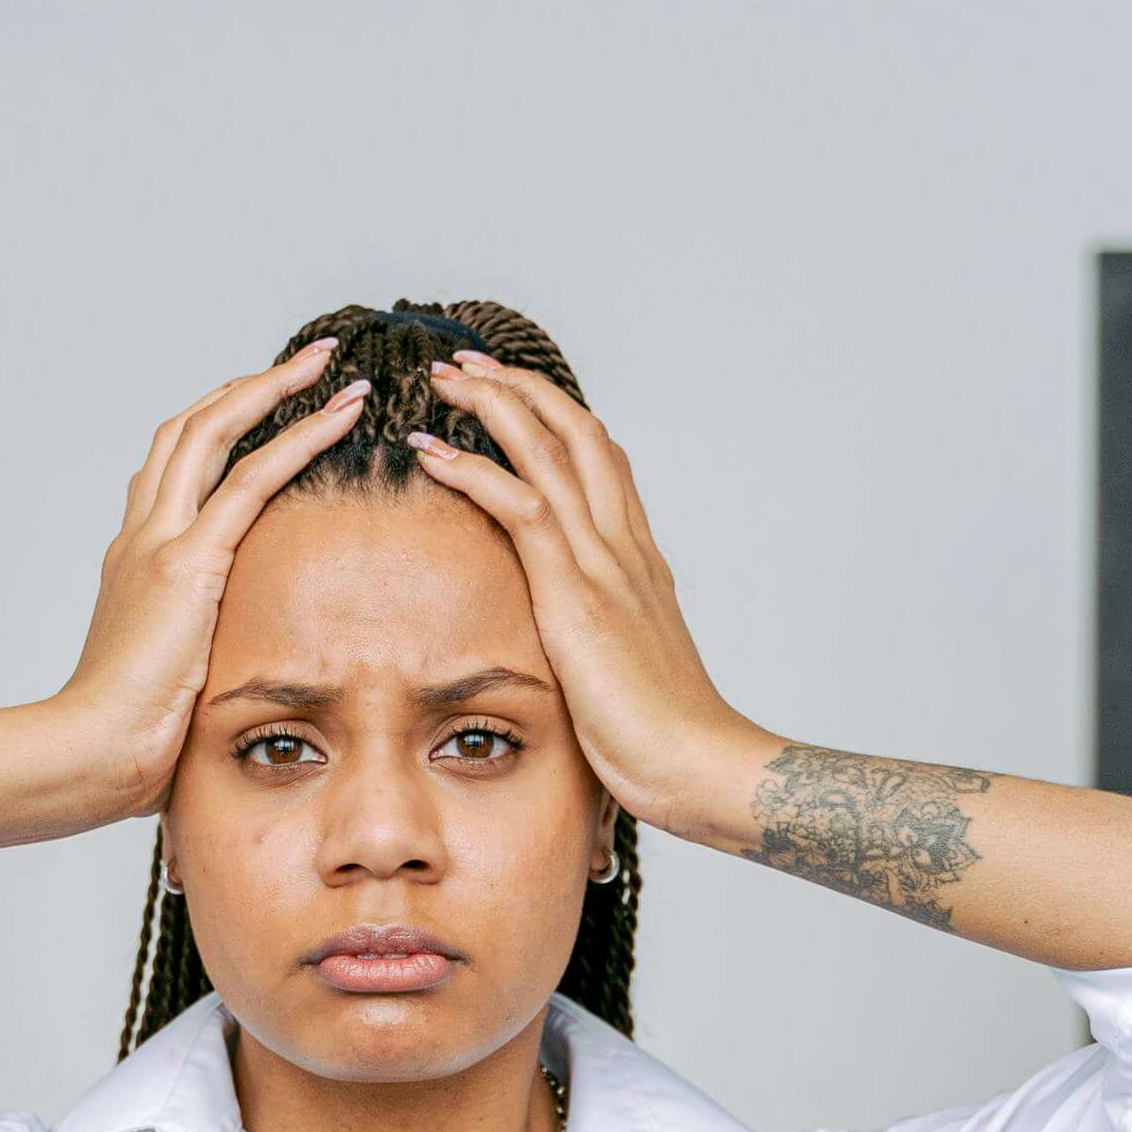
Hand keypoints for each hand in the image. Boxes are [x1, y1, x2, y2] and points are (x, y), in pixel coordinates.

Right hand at [54, 341, 375, 817]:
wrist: (87, 755)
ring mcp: (159, 543)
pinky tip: (340, 415)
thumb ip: (193, 654)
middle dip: (248, 387)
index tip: (263, 403)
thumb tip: (224, 674)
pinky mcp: (188, 565)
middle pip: (189, 429)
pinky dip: (300, 437)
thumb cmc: (122, 740)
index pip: (174, 467)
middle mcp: (141, 535)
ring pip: (215, 432)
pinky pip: (252, 479)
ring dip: (276, 389)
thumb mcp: (166, 679)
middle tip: (308, 361)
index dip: (218, 425)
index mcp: (134, 559)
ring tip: (329, 365)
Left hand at [411, 352, 772, 834]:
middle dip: (520, 388)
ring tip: (443, 381)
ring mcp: (604, 565)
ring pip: (549, 451)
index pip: (603, 462)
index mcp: (639, 563)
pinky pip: (522, 509)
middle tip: (466, 364)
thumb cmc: (668, 740)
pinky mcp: (577, 596)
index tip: (512, 396)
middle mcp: (625, 548)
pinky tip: (431, 452)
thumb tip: (583, 654)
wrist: (700, 766)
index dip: (557, 418)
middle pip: (578, 433)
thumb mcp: (630, 675)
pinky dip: (473, 471)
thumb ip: (606, 646)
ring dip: (492, 406)